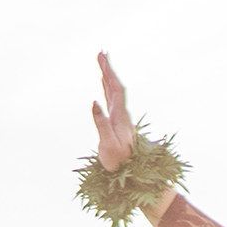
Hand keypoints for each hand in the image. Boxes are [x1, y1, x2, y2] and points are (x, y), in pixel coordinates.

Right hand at [91, 50, 135, 171]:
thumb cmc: (119, 161)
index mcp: (120, 116)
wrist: (132, 173)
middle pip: (115, 86)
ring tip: (102, 62)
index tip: (102, 57)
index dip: (109, 72)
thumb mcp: (107, 143)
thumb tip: (94, 102)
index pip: (116, 88)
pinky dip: (106, 88)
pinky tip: (102, 84)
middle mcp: (122, 114)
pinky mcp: (116, 123)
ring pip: (113, 91)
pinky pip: (111, 99)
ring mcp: (119, 118)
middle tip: (101, 52)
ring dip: (107, 76)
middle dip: (108, 69)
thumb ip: (101, 123)